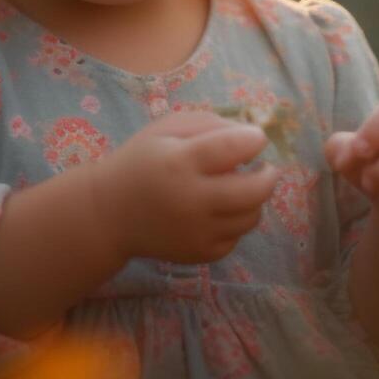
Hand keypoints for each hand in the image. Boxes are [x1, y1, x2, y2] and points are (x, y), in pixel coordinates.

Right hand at [92, 112, 280, 264]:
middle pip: (255, 191)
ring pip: (252, 217)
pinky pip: (237, 237)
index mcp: (179, 162)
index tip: (255, 138)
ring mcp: (197, 232)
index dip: (254, 139)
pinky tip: (220, 210)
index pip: (234, 147)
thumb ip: (209, 125)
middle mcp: (191, 200)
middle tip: (264, 168)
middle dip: (268, 175)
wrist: (109, 214)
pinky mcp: (199, 254)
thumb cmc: (141, 162)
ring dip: (254, 199)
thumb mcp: (166, 129)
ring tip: (238, 187)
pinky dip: (235, 222)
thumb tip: (252, 137)